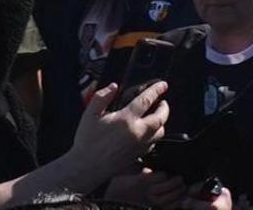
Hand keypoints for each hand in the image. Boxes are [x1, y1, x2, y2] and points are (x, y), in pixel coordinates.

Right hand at [55, 81, 173, 187]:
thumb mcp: (90, 114)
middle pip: (160, 118)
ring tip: (157, 116)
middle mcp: (137, 132)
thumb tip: (114, 86)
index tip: (163, 84)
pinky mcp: (138, 155)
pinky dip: (155, 136)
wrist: (87, 167)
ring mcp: (139, 146)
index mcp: (126, 119)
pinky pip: (153, 144)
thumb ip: (101, 97)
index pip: (146, 100)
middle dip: (165, 107)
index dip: (156, 90)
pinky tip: (149, 132)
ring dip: (161, 122)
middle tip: (163, 101)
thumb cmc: (87, 140)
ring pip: (160, 132)